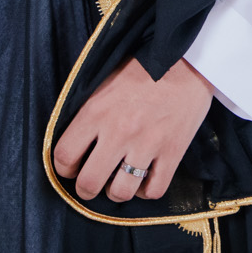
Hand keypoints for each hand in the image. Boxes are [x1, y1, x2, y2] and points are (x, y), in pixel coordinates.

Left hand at [52, 56, 214, 202]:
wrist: (187, 60)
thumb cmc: (144, 67)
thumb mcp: (106, 80)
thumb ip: (88, 109)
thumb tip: (73, 136)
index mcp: (97, 111)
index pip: (64, 156)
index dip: (64, 169)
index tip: (72, 168)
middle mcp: (119, 131)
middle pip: (89, 183)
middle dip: (86, 189)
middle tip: (92, 182)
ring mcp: (147, 144)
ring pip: (121, 192)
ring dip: (116, 191)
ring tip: (119, 181)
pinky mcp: (172, 151)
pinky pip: (154, 191)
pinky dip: (147, 191)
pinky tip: (145, 178)